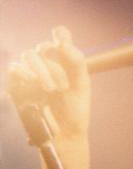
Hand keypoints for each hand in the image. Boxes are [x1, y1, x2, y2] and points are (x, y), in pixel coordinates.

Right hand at [5, 27, 91, 168]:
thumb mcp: (81, 85)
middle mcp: (48, 63)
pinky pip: (15, 70)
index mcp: (65, 61)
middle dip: (52, 66)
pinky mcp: (19, 84)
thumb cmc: (75, 109)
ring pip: (28, 57)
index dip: (61, 34)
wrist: (64, 133)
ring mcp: (32, 73)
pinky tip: (35, 86)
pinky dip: (25, 75)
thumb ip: (76, 62)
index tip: (61, 38)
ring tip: (51, 90)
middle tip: (61, 86)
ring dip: (41, 72)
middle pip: (42, 49)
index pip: (60, 37)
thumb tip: (63, 42)